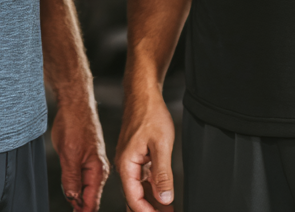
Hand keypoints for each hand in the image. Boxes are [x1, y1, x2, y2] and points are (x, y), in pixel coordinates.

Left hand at [50, 98, 108, 211]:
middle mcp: (98, 169)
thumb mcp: (69, 155)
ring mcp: (92, 163)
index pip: (91, 202)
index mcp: (98, 170)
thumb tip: (73, 199)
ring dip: (77, 197)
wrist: (75, 103)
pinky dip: (76, 186)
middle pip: (89, 198)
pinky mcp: (86, 158)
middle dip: (79, 208)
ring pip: (85, 189)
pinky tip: (69, 188)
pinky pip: (82, 178)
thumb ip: (71, 179)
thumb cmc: (75, 123)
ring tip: (70, 206)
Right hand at [116, 86, 176, 211]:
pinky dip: (153, 188)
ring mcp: (131, 160)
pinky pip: (143, 178)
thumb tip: (165, 199)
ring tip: (168, 210)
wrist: (144, 93)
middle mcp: (125, 165)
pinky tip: (164, 194)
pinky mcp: (137, 156)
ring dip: (153, 201)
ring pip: (140, 189)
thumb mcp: (161, 145)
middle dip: (149, 209)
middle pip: (135, 197)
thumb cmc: (149, 113)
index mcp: (126, 164)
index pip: (134, 198)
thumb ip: (162, 174)